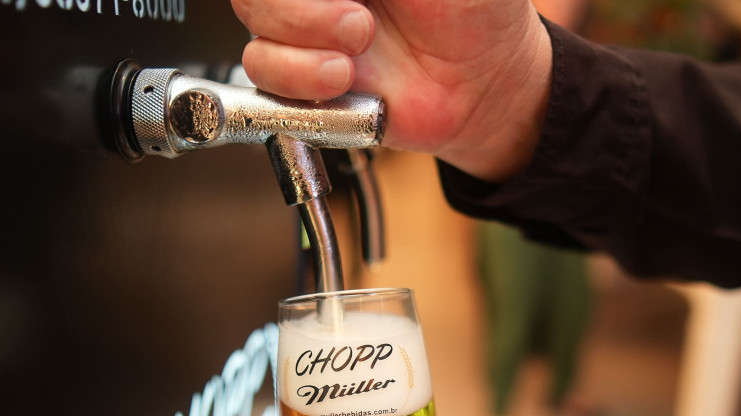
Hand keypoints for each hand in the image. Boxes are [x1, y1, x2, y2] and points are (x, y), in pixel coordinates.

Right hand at [231, 0, 553, 181]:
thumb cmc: (473, 10)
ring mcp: (305, 31)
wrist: (486, 83)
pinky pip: (264, 77)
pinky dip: (300, 81)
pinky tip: (342, 81)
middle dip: (297, 11)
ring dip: (301, 46)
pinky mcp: (305, 82)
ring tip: (356, 51)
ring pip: (255, 29)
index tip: (348, 2)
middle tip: (360, 23)